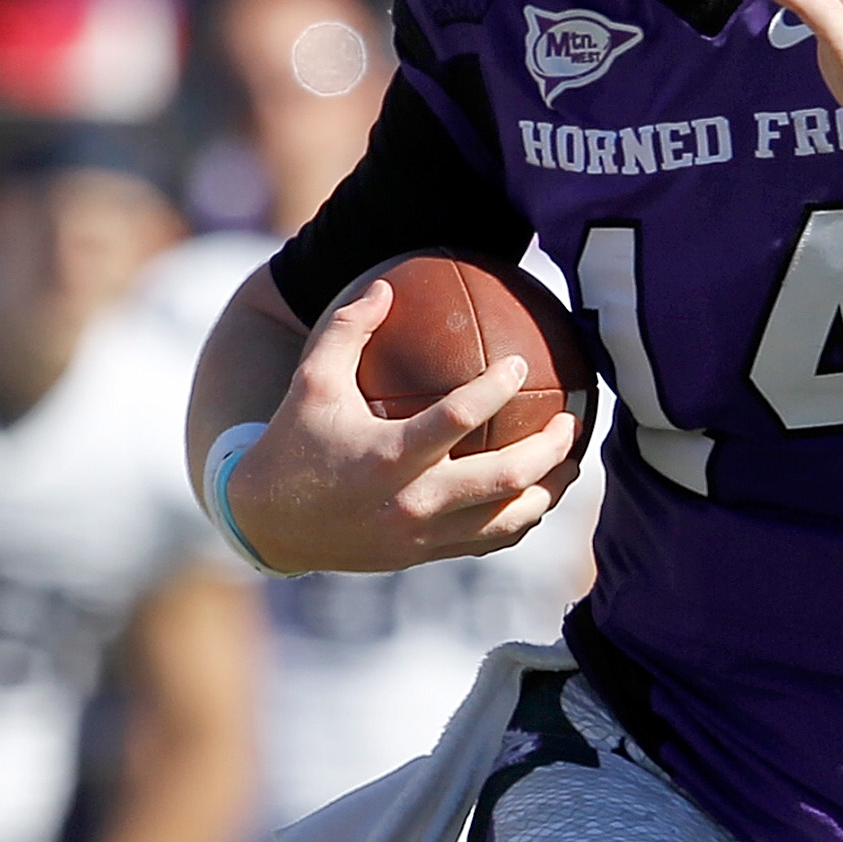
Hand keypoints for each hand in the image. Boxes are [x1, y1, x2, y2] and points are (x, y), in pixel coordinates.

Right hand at [226, 277, 580, 576]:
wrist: (270, 525)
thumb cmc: (294, 443)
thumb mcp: (311, 380)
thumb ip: (348, 329)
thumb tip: (386, 285)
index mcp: (388, 456)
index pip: (458, 419)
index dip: (496, 390)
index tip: (518, 365)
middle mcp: (412, 501)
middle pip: (504, 478)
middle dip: (549, 449)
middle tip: (572, 419)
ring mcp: (422, 535)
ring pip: (507, 520)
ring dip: (548, 491)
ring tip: (572, 462)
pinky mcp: (425, 556)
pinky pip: (489, 541)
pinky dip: (521, 519)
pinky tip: (538, 495)